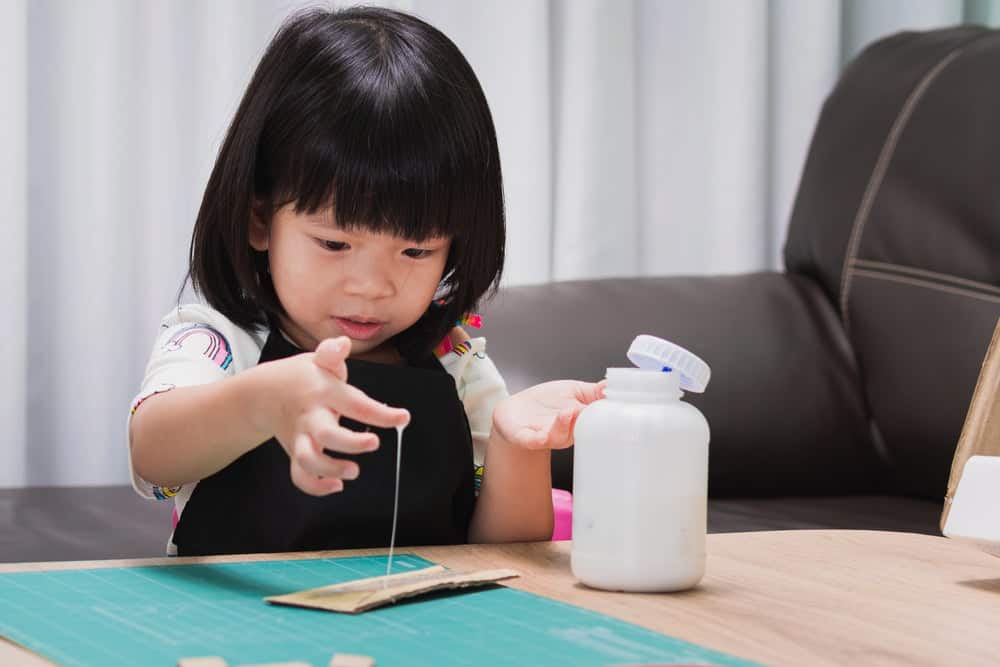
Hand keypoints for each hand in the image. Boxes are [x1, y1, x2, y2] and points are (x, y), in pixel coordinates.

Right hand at [259, 336, 409, 495]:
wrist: (262, 394)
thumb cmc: (302, 377)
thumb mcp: (318, 359)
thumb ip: (332, 352)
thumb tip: (343, 342)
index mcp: (324, 392)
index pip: (354, 402)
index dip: (380, 413)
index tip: (403, 418)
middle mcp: (311, 416)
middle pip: (326, 433)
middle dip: (350, 442)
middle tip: (373, 443)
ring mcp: (300, 437)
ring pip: (308, 459)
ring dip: (331, 469)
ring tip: (353, 471)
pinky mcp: (294, 453)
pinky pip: (299, 476)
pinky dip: (315, 486)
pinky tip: (336, 486)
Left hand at [491, 380, 605, 450]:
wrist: (517, 411)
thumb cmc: (548, 403)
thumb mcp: (575, 391)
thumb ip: (595, 391)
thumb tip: (614, 387)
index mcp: (581, 422)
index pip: (596, 419)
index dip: (605, 414)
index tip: (614, 407)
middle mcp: (566, 432)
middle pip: (580, 430)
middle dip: (585, 420)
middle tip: (589, 408)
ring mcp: (547, 435)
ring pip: (559, 436)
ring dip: (564, 425)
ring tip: (568, 412)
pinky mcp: (527, 438)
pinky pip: (535, 441)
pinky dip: (540, 439)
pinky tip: (544, 436)